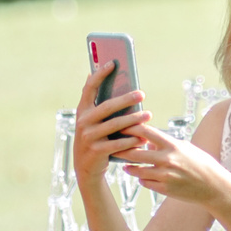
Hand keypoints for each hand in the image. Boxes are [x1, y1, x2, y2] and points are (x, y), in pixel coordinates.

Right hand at [73, 67, 151, 181]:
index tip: (112, 63)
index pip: (89, 88)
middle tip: (142, 94)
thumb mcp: (91, 121)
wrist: (86, 167)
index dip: (100, 74)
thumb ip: (97, 103)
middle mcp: (83, 122)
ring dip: (134, 119)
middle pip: (107, 106)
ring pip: (115, 125)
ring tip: (148, 115)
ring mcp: (88, 137)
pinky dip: (132, 140)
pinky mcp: (97, 151)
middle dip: (126, 99)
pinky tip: (144, 137)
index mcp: (82, 110)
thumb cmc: (94, 138)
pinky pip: (118, 144)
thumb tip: (101, 77)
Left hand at [119, 123, 230, 210]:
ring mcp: (165, 175)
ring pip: (138, 170)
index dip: (130, 128)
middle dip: (121, 150)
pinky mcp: (165, 189)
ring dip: (129, 167)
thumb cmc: (200, 163)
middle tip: (112, 148)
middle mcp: (167, 159)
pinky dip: (142, 179)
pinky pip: (146, 183)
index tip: (120, 126)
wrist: (213, 186)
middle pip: (135, 152)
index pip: (145, 131)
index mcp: (172, 145)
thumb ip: (165, 143)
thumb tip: (147, 140)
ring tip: (125, 165)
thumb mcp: (185, 147)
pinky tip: (140, 176)